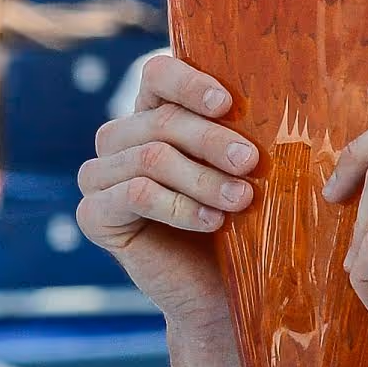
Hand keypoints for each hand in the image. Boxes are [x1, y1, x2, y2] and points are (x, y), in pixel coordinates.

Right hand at [75, 54, 258, 332]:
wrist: (219, 292)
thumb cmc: (240, 223)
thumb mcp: (243, 172)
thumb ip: (242, 134)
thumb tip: (274, 97)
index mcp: (153, 113)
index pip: (157, 75)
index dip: (189, 84)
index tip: (227, 103)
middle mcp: (119, 138)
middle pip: (161, 121)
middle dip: (212, 140)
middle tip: (251, 162)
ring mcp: (99, 175)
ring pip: (152, 157)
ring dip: (203, 178)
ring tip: (242, 199)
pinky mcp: (93, 214)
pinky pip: (136, 194)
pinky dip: (180, 206)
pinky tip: (212, 221)